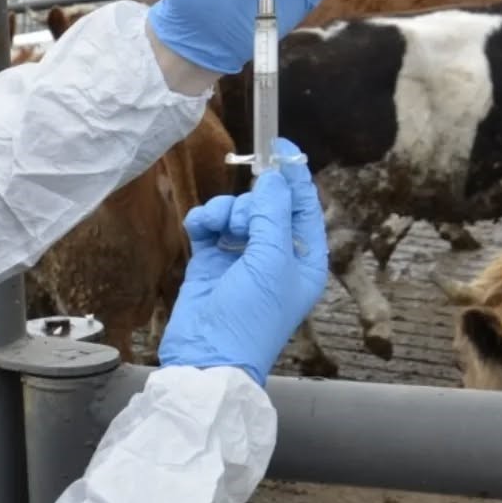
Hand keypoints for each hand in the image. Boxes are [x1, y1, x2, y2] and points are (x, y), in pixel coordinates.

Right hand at [157, 139, 328, 386]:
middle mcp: (275, 256)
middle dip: (249, 204)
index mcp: (304, 258)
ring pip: (235, 212)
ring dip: (224, 212)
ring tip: (215, 229)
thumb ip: (272, 215)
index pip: (303, 206)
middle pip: (265, 205)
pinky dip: (204, 221)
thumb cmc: (250, 318)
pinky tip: (197, 230)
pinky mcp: (210, 262)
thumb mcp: (270, 263)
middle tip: (240, 223)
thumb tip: (272, 179)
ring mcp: (241, 259)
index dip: (293, 175)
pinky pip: (210, 225)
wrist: (207, 357)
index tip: (279, 145)